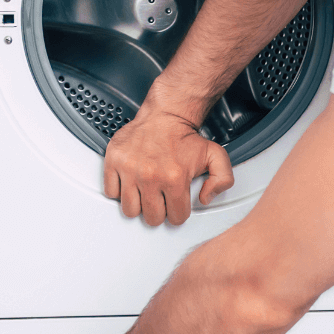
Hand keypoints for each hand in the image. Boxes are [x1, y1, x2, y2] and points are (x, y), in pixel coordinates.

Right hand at [104, 107, 233, 226]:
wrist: (166, 114)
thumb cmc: (186, 137)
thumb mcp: (216, 156)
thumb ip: (222, 180)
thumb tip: (205, 199)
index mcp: (174, 178)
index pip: (176, 217)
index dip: (178, 212)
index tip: (176, 204)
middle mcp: (150, 176)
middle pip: (152, 218)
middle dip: (159, 212)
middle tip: (161, 200)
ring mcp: (130, 170)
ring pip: (130, 210)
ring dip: (139, 206)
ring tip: (145, 194)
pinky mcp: (114, 162)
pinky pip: (111, 192)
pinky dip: (119, 192)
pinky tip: (130, 185)